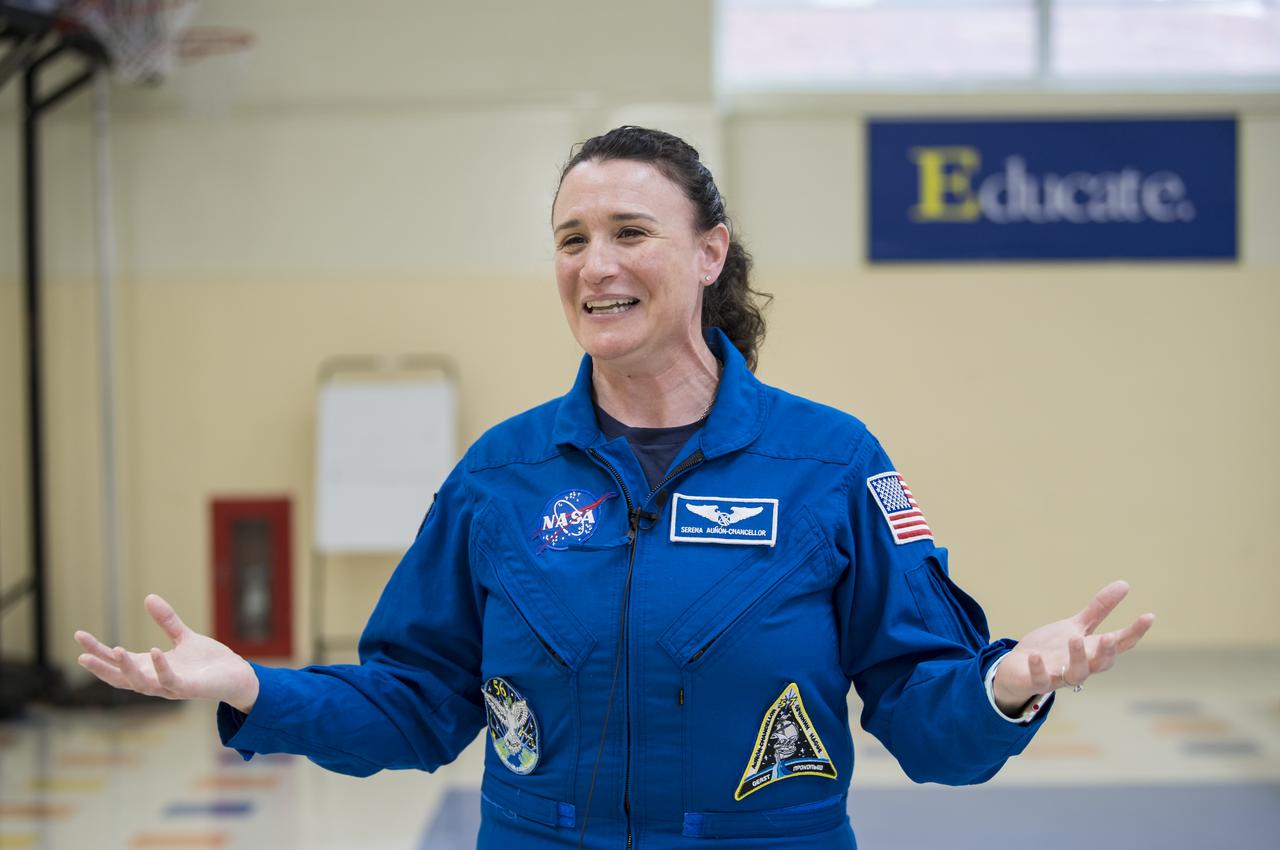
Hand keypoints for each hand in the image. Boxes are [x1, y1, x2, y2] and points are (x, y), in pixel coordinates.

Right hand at [74, 594, 259, 713]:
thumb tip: (148, 597)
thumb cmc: (209, 662)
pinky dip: (160, 667)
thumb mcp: (184, 637)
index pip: (118, 661)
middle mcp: (155, 681)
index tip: (79, 635)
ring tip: (115, 649)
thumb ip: (167, 621)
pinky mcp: (188, 689)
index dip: (98, 650)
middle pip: (120, 677)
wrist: (238, 676)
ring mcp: (170, 687)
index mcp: (151, 668)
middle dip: (101, 666)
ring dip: (126, 669)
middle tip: (81, 653)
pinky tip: (154, 650)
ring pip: (140, 683)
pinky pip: (169, 681)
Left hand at [993, 580, 1153, 715]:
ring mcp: (1059, 675)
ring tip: (1075, 639)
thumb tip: (1125, 584)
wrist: (1018, 669)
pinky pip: (1040, 679)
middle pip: (1101, 664)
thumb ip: (1099, 609)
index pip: (1119, 644)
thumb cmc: (1053, 649)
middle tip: (1109, 637)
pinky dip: (1039, 669)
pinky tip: (1036, 655)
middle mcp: (1080, 666)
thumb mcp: (1076, 626)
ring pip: (1076, 674)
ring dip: (1077, 658)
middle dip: (1107, 652)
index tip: (1149, 615)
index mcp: (1092, 651)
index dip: (1135, 632)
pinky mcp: (1036, 681)